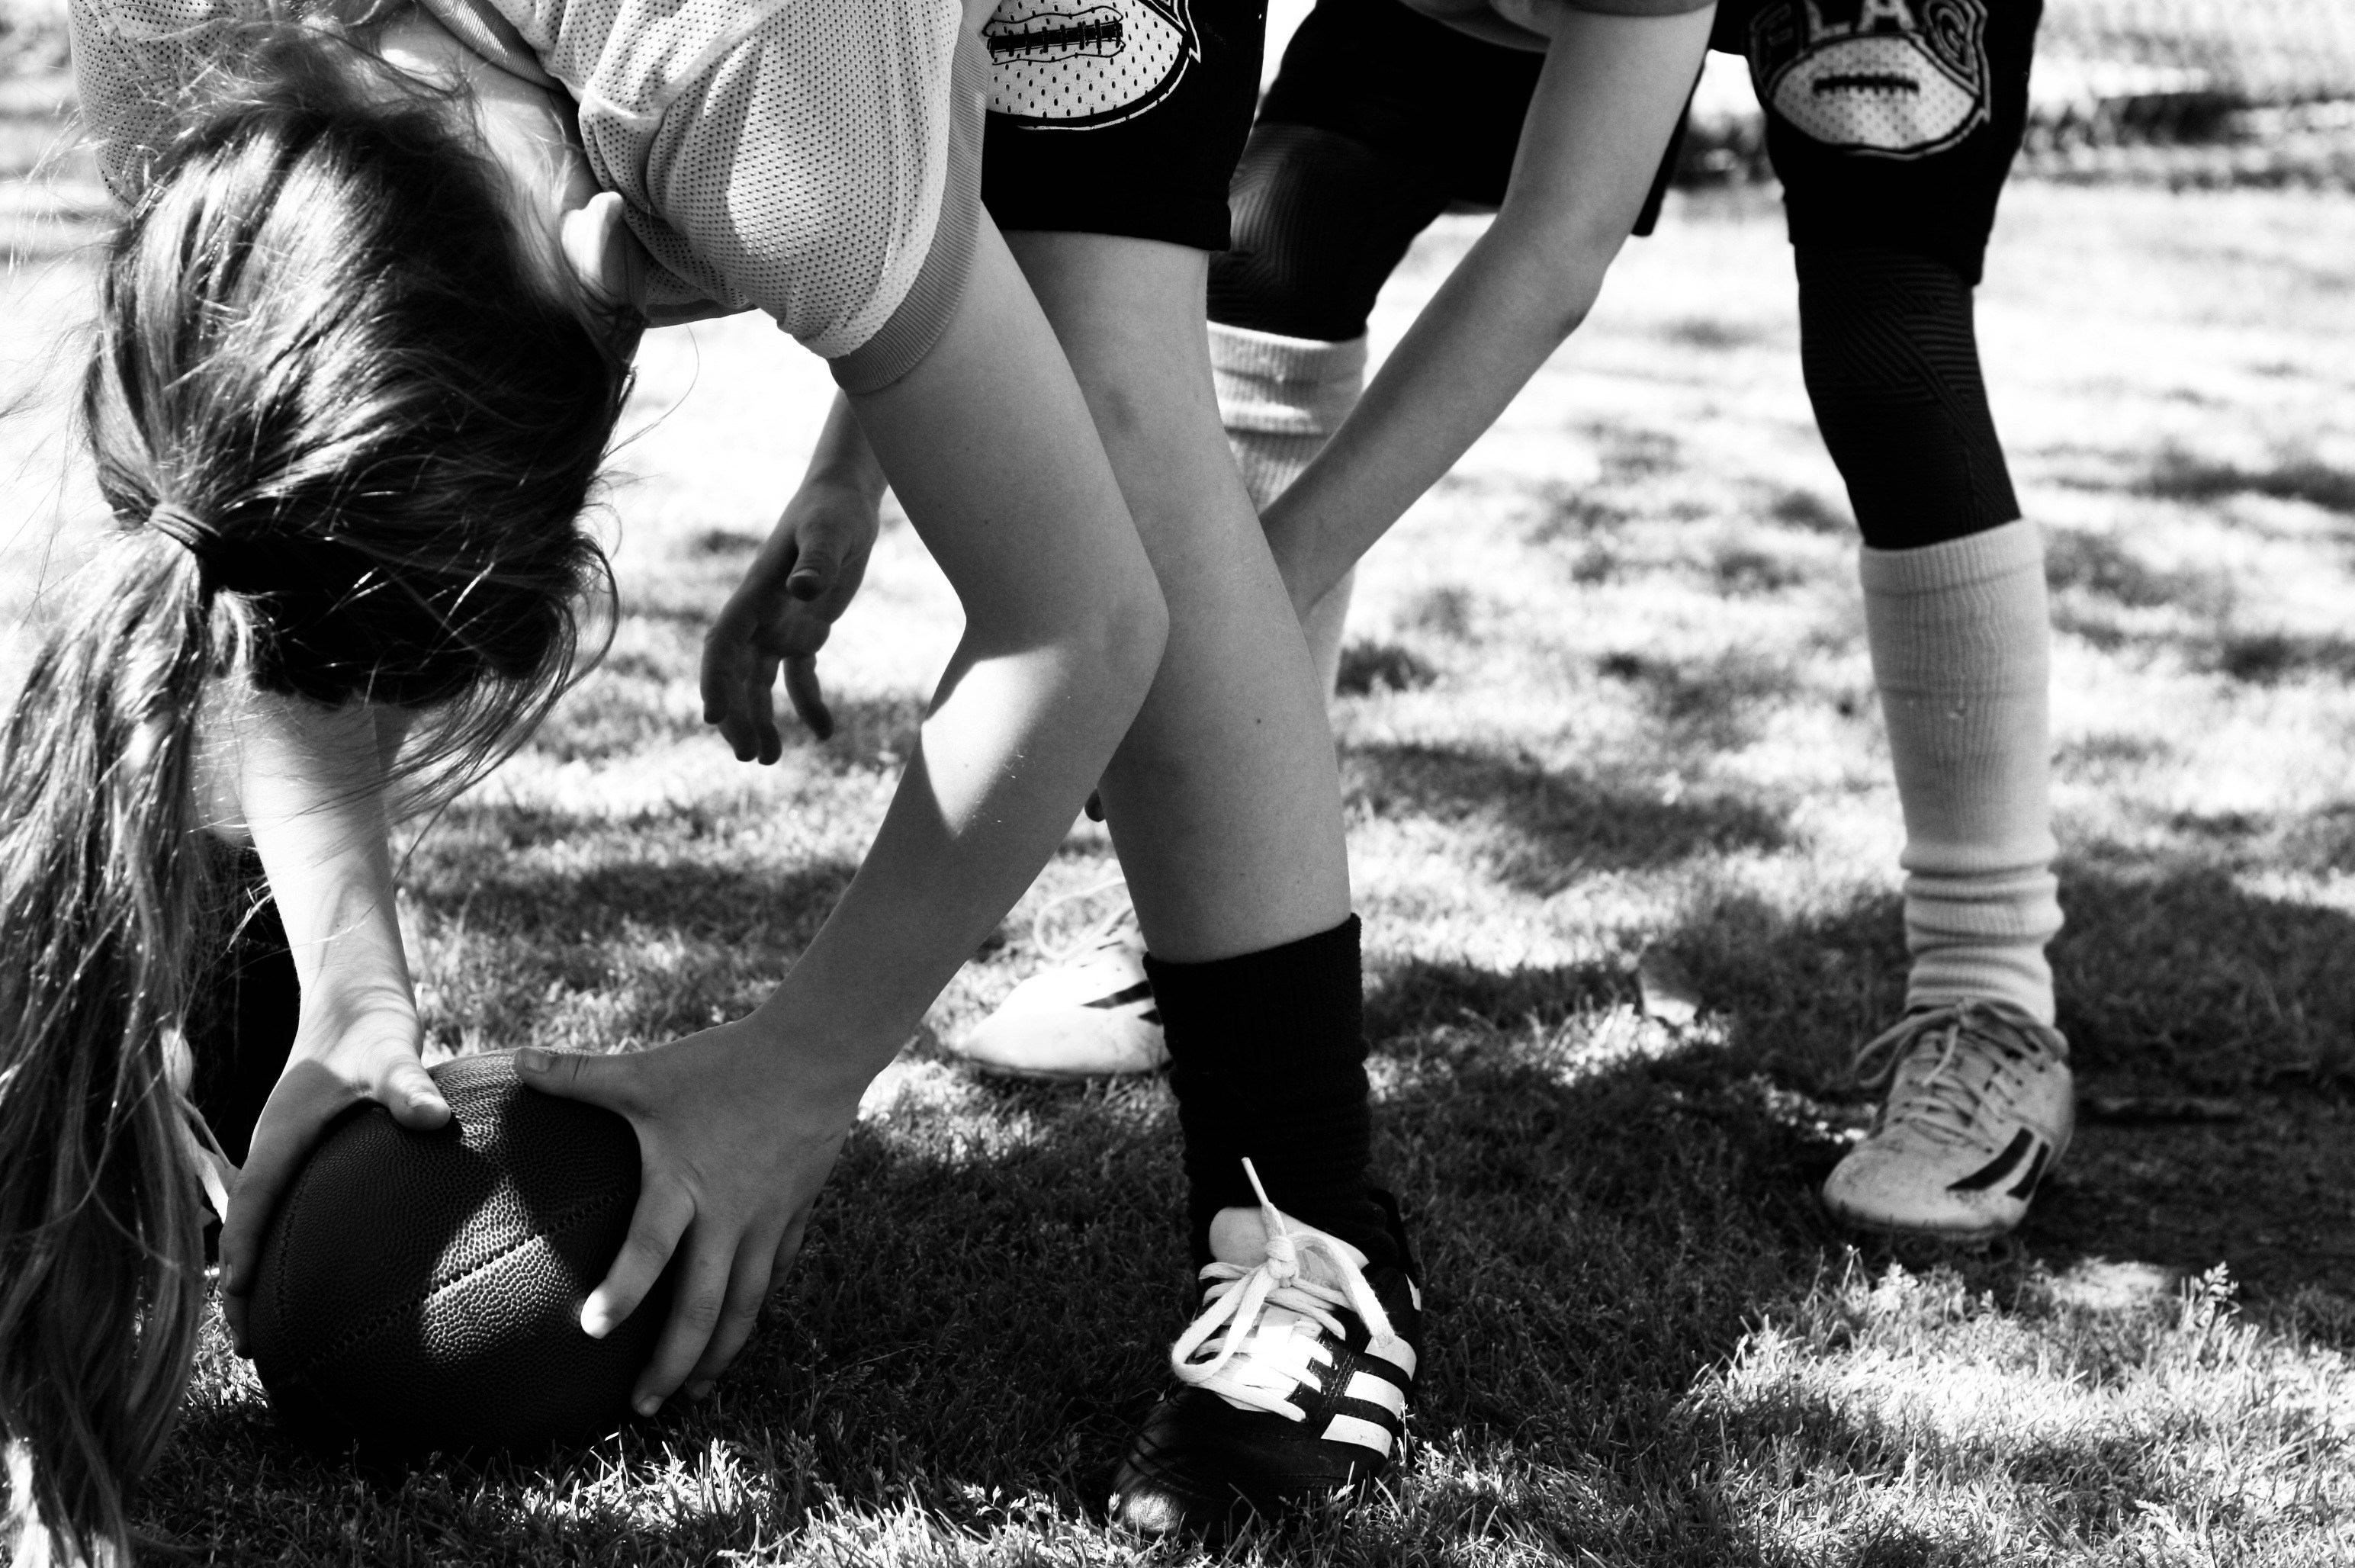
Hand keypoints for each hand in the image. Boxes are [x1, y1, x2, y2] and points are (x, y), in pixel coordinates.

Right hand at [219, 1003, 447, 1352]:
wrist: (356, 998)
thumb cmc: (370, 1025)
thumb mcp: (391, 1053)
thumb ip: (409, 1086)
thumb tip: (433, 1119)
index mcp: (280, 1135)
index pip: (251, 1203)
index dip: (242, 1251)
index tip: (237, 1301)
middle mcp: (275, 1149)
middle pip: (248, 1227)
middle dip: (242, 1285)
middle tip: (252, 1346)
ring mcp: (289, 1154)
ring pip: (263, 1221)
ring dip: (261, 1271)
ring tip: (273, 1332)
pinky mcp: (308, 1153)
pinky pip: (285, 1208)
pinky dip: (284, 1245)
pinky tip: (315, 1279)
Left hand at [514, 1020, 859, 1412]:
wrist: (816, 1053)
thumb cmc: (724, 1063)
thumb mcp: (646, 1071)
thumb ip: (579, 1075)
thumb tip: (515, 1060)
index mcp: (684, 1184)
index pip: (650, 1249)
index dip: (622, 1291)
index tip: (592, 1331)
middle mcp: (727, 1215)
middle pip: (704, 1306)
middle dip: (674, 1363)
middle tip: (644, 1407)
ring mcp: (765, 1221)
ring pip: (745, 1305)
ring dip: (718, 1354)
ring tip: (695, 1395)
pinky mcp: (793, 1214)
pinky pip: (774, 1274)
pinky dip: (754, 1308)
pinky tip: (739, 1329)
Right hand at [700, 480, 878, 757]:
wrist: (844, 501)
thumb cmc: (834, 511)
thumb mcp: (831, 532)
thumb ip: (818, 561)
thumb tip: (804, 591)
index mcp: (755, 594)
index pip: (724, 645)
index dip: (717, 681)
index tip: (714, 717)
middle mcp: (760, 615)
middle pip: (735, 673)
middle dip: (737, 715)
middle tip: (750, 757)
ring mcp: (780, 625)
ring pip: (759, 682)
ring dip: (760, 719)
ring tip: (770, 759)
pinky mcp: (807, 631)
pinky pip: (799, 676)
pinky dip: (807, 704)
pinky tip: (824, 733)